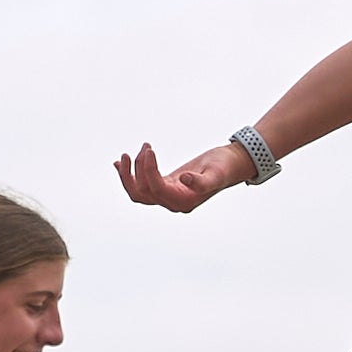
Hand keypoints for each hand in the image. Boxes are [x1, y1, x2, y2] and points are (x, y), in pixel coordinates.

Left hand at [112, 136, 256, 215]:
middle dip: (136, 171)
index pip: (156, 189)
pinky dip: (129, 175)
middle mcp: (173, 203)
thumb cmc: (225, 167)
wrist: (232, 164)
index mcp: (183, 202)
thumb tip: (185, 180)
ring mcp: (168, 196)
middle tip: (144, 147)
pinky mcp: (166, 186)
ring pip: (138, 192)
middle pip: (142, 194)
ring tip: (129, 153)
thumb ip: (202, 181)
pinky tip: (119, 163)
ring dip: (130, 173)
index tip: (149, 149)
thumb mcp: (216, 172)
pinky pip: (142, 186)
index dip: (148, 170)